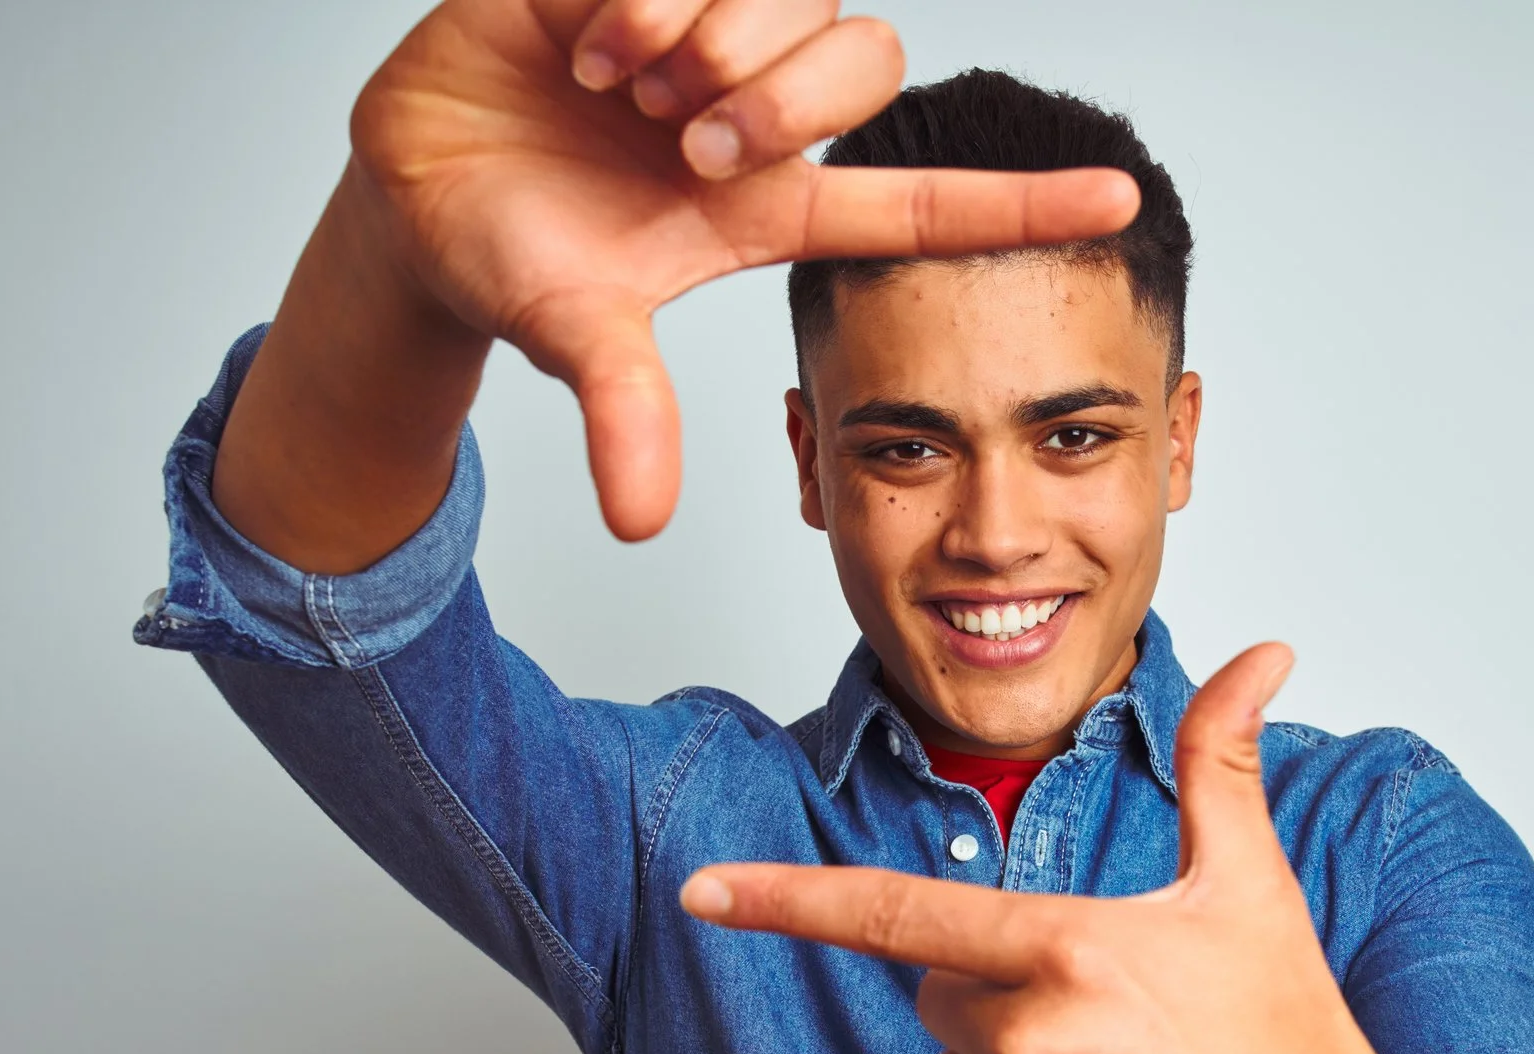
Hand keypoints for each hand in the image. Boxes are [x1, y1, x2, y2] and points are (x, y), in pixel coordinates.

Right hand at [348, 0, 1138, 537]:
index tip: (1122, 201)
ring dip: (712, 43)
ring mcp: (705, 36)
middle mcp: (756, 116)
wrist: (411, 189)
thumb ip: (624, 411)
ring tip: (627, 87)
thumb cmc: (514, 260)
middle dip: (785, 103)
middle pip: (867, 68)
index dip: (1020, 204)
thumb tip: (642, 524)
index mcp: (767, 208)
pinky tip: (591, 39)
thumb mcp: (573, 333)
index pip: (921, 203)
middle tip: (692, 144)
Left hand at [679, 644, 1415, 1053]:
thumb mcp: (1253, 887)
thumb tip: (1263, 652)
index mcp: (1072, 952)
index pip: (897, 915)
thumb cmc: (1293, 1032)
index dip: (785, 901)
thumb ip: (1222, 762)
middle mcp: (1033, 1047)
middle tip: (1108, 1013)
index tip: (699, 891)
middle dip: (999, 989)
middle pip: (937, 992)